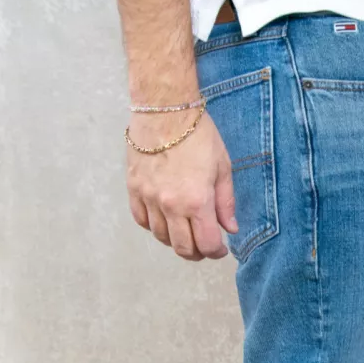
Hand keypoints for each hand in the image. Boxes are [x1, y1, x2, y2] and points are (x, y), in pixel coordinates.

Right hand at [126, 109, 236, 260]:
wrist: (164, 109)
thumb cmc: (198, 134)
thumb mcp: (222, 167)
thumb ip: (225, 202)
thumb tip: (229, 229)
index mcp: (197, 201)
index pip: (206, 244)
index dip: (216, 252)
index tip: (220, 248)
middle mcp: (171, 205)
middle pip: (182, 248)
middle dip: (197, 253)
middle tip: (204, 246)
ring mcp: (149, 198)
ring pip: (161, 237)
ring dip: (175, 240)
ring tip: (186, 231)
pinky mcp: (134, 189)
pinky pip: (141, 220)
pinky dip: (154, 226)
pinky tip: (165, 220)